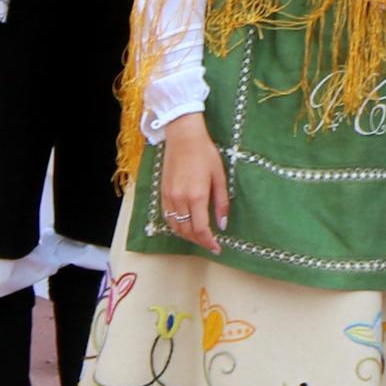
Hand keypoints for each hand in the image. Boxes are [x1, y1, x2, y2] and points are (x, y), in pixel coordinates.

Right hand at [156, 115, 229, 251]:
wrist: (183, 136)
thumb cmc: (205, 153)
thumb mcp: (220, 177)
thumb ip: (221, 203)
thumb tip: (223, 224)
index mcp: (196, 196)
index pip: (201, 229)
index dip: (209, 242)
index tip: (217, 248)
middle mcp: (180, 199)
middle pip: (187, 231)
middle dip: (199, 241)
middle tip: (210, 244)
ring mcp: (169, 196)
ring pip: (175, 226)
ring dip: (187, 236)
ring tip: (199, 237)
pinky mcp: (163, 192)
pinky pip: (167, 216)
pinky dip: (176, 225)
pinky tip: (185, 225)